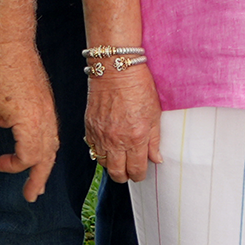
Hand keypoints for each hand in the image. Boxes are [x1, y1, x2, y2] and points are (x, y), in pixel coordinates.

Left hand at [0, 38, 60, 201]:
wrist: (8, 40)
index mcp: (30, 121)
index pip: (29, 157)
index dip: (13, 165)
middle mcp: (45, 118)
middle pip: (48, 157)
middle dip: (39, 178)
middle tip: (32, 195)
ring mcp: (49, 110)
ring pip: (53, 145)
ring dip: (45, 165)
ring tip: (37, 182)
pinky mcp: (47, 103)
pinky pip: (53, 133)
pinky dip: (47, 148)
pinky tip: (39, 152)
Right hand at [86, 65, 162, 184]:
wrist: (115, 68)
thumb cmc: (138, 86)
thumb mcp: (154, 114)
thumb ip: (154, 140)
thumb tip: (156, 158)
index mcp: (135, 138)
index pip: (136, 170)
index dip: (140, 175)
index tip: (141, 172)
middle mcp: (115, 140)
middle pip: (117, 173)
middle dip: (124, 176)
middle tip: (129, 171)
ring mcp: (100, 135)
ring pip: (103, 163)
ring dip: (112, 164)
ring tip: (119, 157)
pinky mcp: (89, 127)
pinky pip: (92, 148)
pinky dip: (100, 151)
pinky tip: (107, 144)